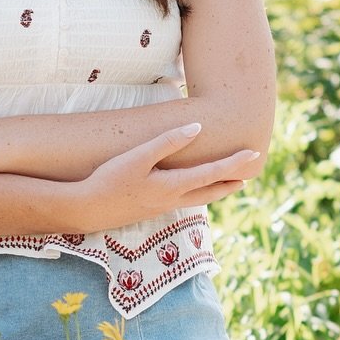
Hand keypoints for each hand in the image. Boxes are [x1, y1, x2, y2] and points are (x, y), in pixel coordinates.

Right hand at [70, 126, 260, 230]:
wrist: (86, 210)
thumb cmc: (109, 180)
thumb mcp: (138, 157)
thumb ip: (168, 142)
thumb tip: (197, 128)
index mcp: (172, 186)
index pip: (211, 173)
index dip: (233, 163)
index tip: (253, 154)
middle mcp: (172, 201)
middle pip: (210, 192)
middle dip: (229, 182)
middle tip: (248, 175)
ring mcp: (160, 208)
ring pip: (197, 200)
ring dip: (214, 191)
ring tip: (226, 184)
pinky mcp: (149, 210)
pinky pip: (183, 202)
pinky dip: (196, 195)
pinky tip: (191, 191)